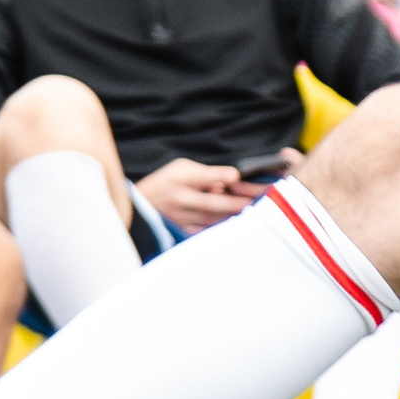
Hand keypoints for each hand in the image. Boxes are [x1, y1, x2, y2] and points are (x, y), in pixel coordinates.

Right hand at [136, 157, 259, 234]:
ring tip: (253, 207)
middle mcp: (180, 199)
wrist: (141, 208)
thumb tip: (232, 179)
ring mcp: (182, 217)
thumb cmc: (166, 183)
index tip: (237, 176)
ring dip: (234, 213)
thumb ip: (206, 174)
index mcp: (179, 178)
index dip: (220, 176)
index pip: (202, 176)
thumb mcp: (181, 168)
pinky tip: (237, 219)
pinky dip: (223, 223)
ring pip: (213, 218)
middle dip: (236, 200)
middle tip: (258, 197)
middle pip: (211, 203)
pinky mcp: (185, 230)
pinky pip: (208, 227)